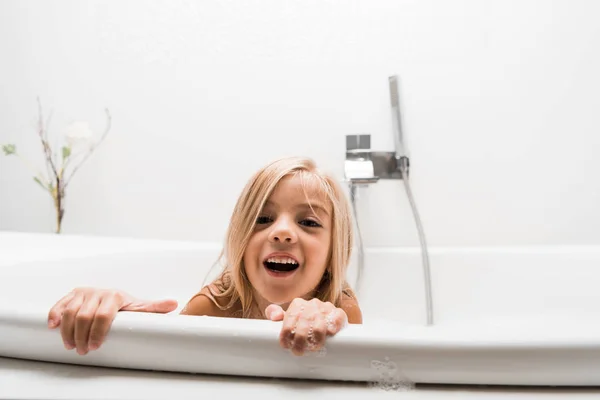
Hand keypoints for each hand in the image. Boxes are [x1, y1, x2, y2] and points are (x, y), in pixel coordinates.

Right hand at [47, 287, 177, 354]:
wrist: (114, 297)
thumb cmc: (126, 307)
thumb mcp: (140, 308)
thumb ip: (154, 308)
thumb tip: (173, 305)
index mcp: (115, 296)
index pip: (104, 315)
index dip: (98, 333)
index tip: (96, 346)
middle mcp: (98, 293)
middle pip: (84, 316)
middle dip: (82, 336)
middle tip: (83, 350)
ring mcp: (84, 293)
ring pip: (69, 312)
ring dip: (67, 331)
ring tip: (71, 345)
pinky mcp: (73, 295)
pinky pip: (60, 305)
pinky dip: (54, 315)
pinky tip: (54, 327)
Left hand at [265, 298, 347, 355]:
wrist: (321, 318)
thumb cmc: (300, 321)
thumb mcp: (285, 317)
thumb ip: (274, 312)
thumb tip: (275, 316)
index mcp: (298, 304)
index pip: (290, 317)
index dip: (286, 333)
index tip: (285, 345)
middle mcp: (312, 304)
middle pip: (305, 323)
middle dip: (300, 340)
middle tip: (298, 351)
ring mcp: (325, 308)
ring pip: (321, 324)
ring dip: (316, 339)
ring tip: (312, 348)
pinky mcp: (338, 313)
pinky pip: (338, 316)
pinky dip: (334, 325)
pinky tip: (330, 333)